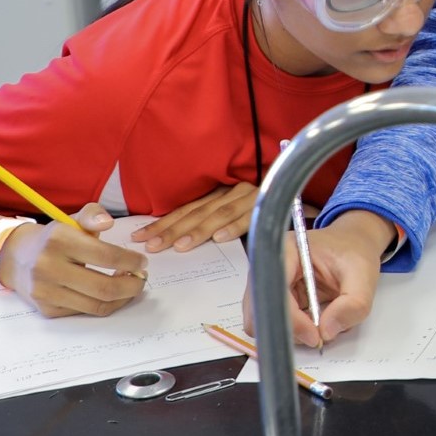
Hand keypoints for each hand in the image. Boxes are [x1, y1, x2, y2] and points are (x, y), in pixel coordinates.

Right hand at [0, 203, 146, 316]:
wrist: (15, 258)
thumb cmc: (53, 238)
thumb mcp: (71, 220)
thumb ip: (93, 215)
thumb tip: (108, 222)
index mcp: (59, 240)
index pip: (106, 256)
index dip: (131, 261)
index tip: (142, 262)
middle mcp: (49, 268)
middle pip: (105, 287)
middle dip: (132, 286)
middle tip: (142, 279)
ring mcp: (46, 292)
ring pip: (97, 305)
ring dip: (122, 299)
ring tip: (129, 286)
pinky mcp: (47, 309)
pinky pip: (85, 312)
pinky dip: (104, 305)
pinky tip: (110, 294)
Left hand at [130, 182, 255, 252]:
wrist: (294, 189)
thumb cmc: (259, 209)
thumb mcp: (229, 211)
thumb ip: (209, 221)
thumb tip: (175, 240)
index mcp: (217, 192)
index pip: (184, 209)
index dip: (162, 223)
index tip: (140, 237)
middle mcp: (229, 191)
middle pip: (196, 212)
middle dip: (172, 230)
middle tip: (153, 246)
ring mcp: (248, 195)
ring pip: (218, 214)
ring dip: (198, 231)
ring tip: (180, 246)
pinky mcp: (266, 203)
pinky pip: (249, 217)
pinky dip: (234, 227)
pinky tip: (220, 238)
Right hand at [242, 210, 392, 347]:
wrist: (354, 246)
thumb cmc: (355, 253)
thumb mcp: (364, 276)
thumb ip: (353, 304)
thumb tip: (326, 332)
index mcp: (285, 251)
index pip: (274, 289)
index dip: (291, 318)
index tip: (314, 336)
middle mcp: (269, 268)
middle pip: (259, 312)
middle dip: (289, 330)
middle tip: (318, 336)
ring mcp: (270, 285)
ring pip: (268, 323)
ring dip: (295, 333)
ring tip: (323, 322)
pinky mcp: (278, 300)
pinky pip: (279, 325)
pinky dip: (298, 332)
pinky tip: (318, 320)